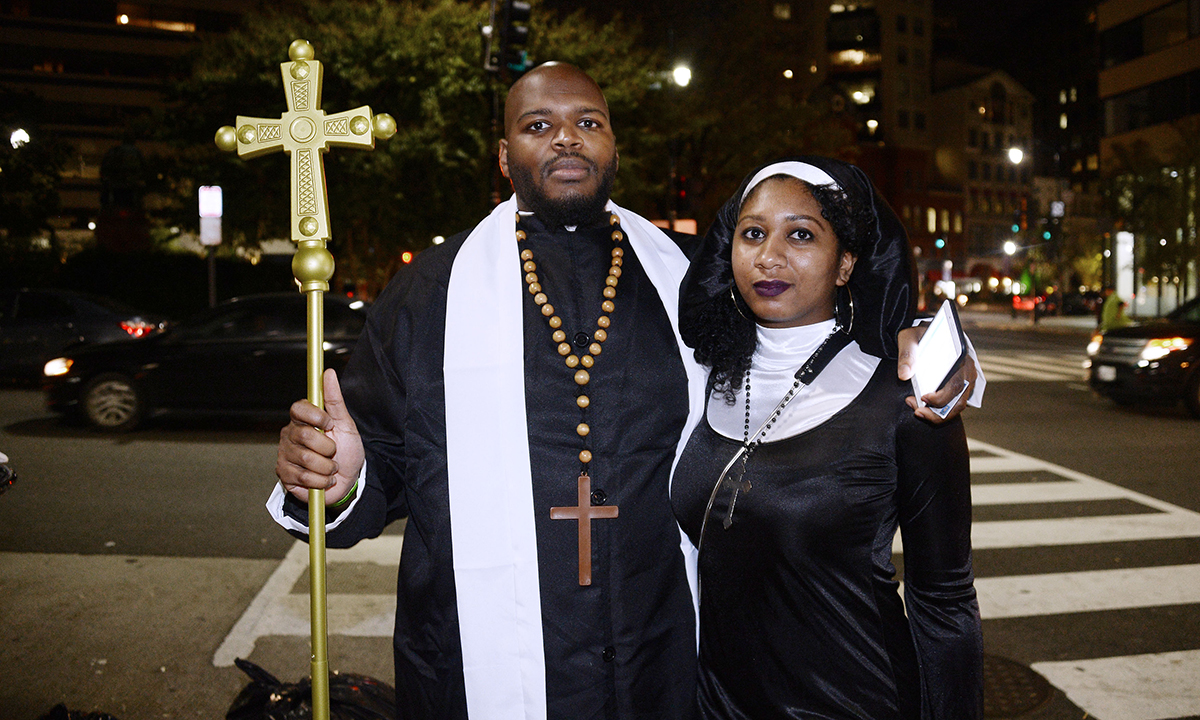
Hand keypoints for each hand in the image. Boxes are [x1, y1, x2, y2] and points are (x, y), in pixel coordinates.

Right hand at [276, 368, 364, 504]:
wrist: (348, 479)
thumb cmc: (346, 450)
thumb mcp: (345, 423)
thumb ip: (334, 399)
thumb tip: (328, 373)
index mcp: (303, 419)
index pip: (298, 409)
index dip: (316, 416)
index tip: (330, 424)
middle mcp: (290, 435)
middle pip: (305, 436)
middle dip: (328, 447)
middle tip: (333, 452)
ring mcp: (285, 454)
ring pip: (306, 459)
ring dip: (327, 467)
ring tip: (330, 467)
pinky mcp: (284, 474)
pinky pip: (303, 477)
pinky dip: (320, 481)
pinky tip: (322, 479)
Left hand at [896, 324, 977, 422]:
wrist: (931, 332)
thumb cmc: (922, 335)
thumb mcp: (910, 338)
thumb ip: (907, 354)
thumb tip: (904, 375)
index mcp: (959, 357)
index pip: (955, 384)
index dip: (941, 398)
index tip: (923, 398)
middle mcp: (967, 370)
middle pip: (958, 400)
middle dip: (937, 412)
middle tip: (917, 411)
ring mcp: (966, 379)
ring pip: (957, 405)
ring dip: (938, 414)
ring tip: (919, 411)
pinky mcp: (961, 386)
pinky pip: (954, 403)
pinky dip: (940, 409)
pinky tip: (923, 406)